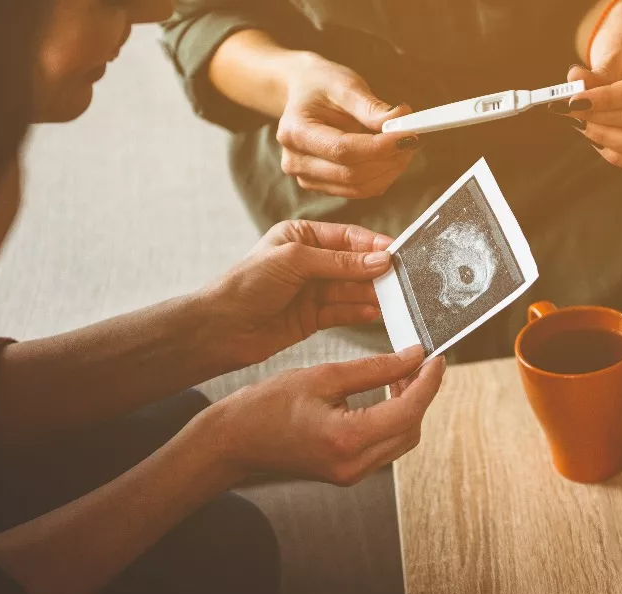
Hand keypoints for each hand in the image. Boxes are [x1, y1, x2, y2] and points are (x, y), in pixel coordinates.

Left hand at [201, 220, 394, 368]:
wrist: (220, 328)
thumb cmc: (247, 285)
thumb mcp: (295, 262)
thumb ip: (340, 262)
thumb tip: (380, 259)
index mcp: (301, 237)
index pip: (346, 237)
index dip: (372, 244)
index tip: (396, 253)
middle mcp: (309, 262)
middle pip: (353, 264)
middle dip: (375, 272)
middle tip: (401, 279)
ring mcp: (312, 291)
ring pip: (351, 289)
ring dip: (371, 294)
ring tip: (393, 299)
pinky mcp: (313, 317)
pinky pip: (343, 311)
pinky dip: (359, 312)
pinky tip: (374, 312)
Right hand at [204, 346, 445, 484]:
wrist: (234, 441)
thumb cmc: (267, 406)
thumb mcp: (322, 376)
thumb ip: (373, 368)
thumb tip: (413, 357)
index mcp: (345, 440)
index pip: (408, 411)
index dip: (429, 383)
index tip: (437, 357)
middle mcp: (353, 465)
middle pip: (411, 429)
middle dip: (421, 394)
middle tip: (418, 360)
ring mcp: (351, 474)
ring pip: (402, 440)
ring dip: (409, 407)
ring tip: (403, 373)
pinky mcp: (347, 472)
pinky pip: (385, 446)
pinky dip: (393, 419)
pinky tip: (386, 393)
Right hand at [277, 54, 419, 198]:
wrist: (303, 92)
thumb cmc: (321, 85)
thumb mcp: (345, 85)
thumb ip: (371, 107)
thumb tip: (401, 119)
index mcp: (294, 132)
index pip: (343, 150)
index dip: (379, 147)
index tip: (407, 136)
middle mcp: (295, 161)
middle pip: (351, 174)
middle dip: (388, 159)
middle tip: (412, 140)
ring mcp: (307, 178)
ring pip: (358, 187)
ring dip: (389, 171)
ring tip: (404, 147)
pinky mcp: (322, 186)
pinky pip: (358, 190)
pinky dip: (381, 177)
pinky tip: (392, 158)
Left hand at [554, 0, 621, 171]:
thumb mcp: (612, 49)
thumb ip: (595, 74)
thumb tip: (574, 84)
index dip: (607, 100)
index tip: (574, 101)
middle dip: (601, 118)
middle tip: (569, 110)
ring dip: (607, 138)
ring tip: (580, 122)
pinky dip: (615, 152)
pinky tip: (595, 133)